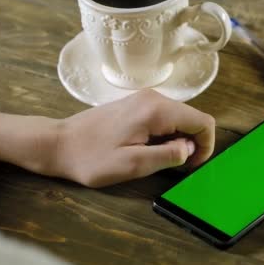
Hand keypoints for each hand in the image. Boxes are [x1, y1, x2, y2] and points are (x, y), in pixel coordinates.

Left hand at [46, 89, 215, 187]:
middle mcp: (154, 98)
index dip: (205, 146)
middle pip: (192, 118)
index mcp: (156, 110)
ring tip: (155, 158)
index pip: (202, 122)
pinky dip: (166, 135)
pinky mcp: (137, 104)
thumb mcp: (132, 165)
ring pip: (179, 119)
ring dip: (177, 141)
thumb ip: (167, 156)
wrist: (58, 144)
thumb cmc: (91, 158)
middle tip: (171, 166)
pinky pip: (165, 118)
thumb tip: (189, 148)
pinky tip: (146, 148)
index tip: (189, 165)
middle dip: (191, 144)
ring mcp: (144, 99)